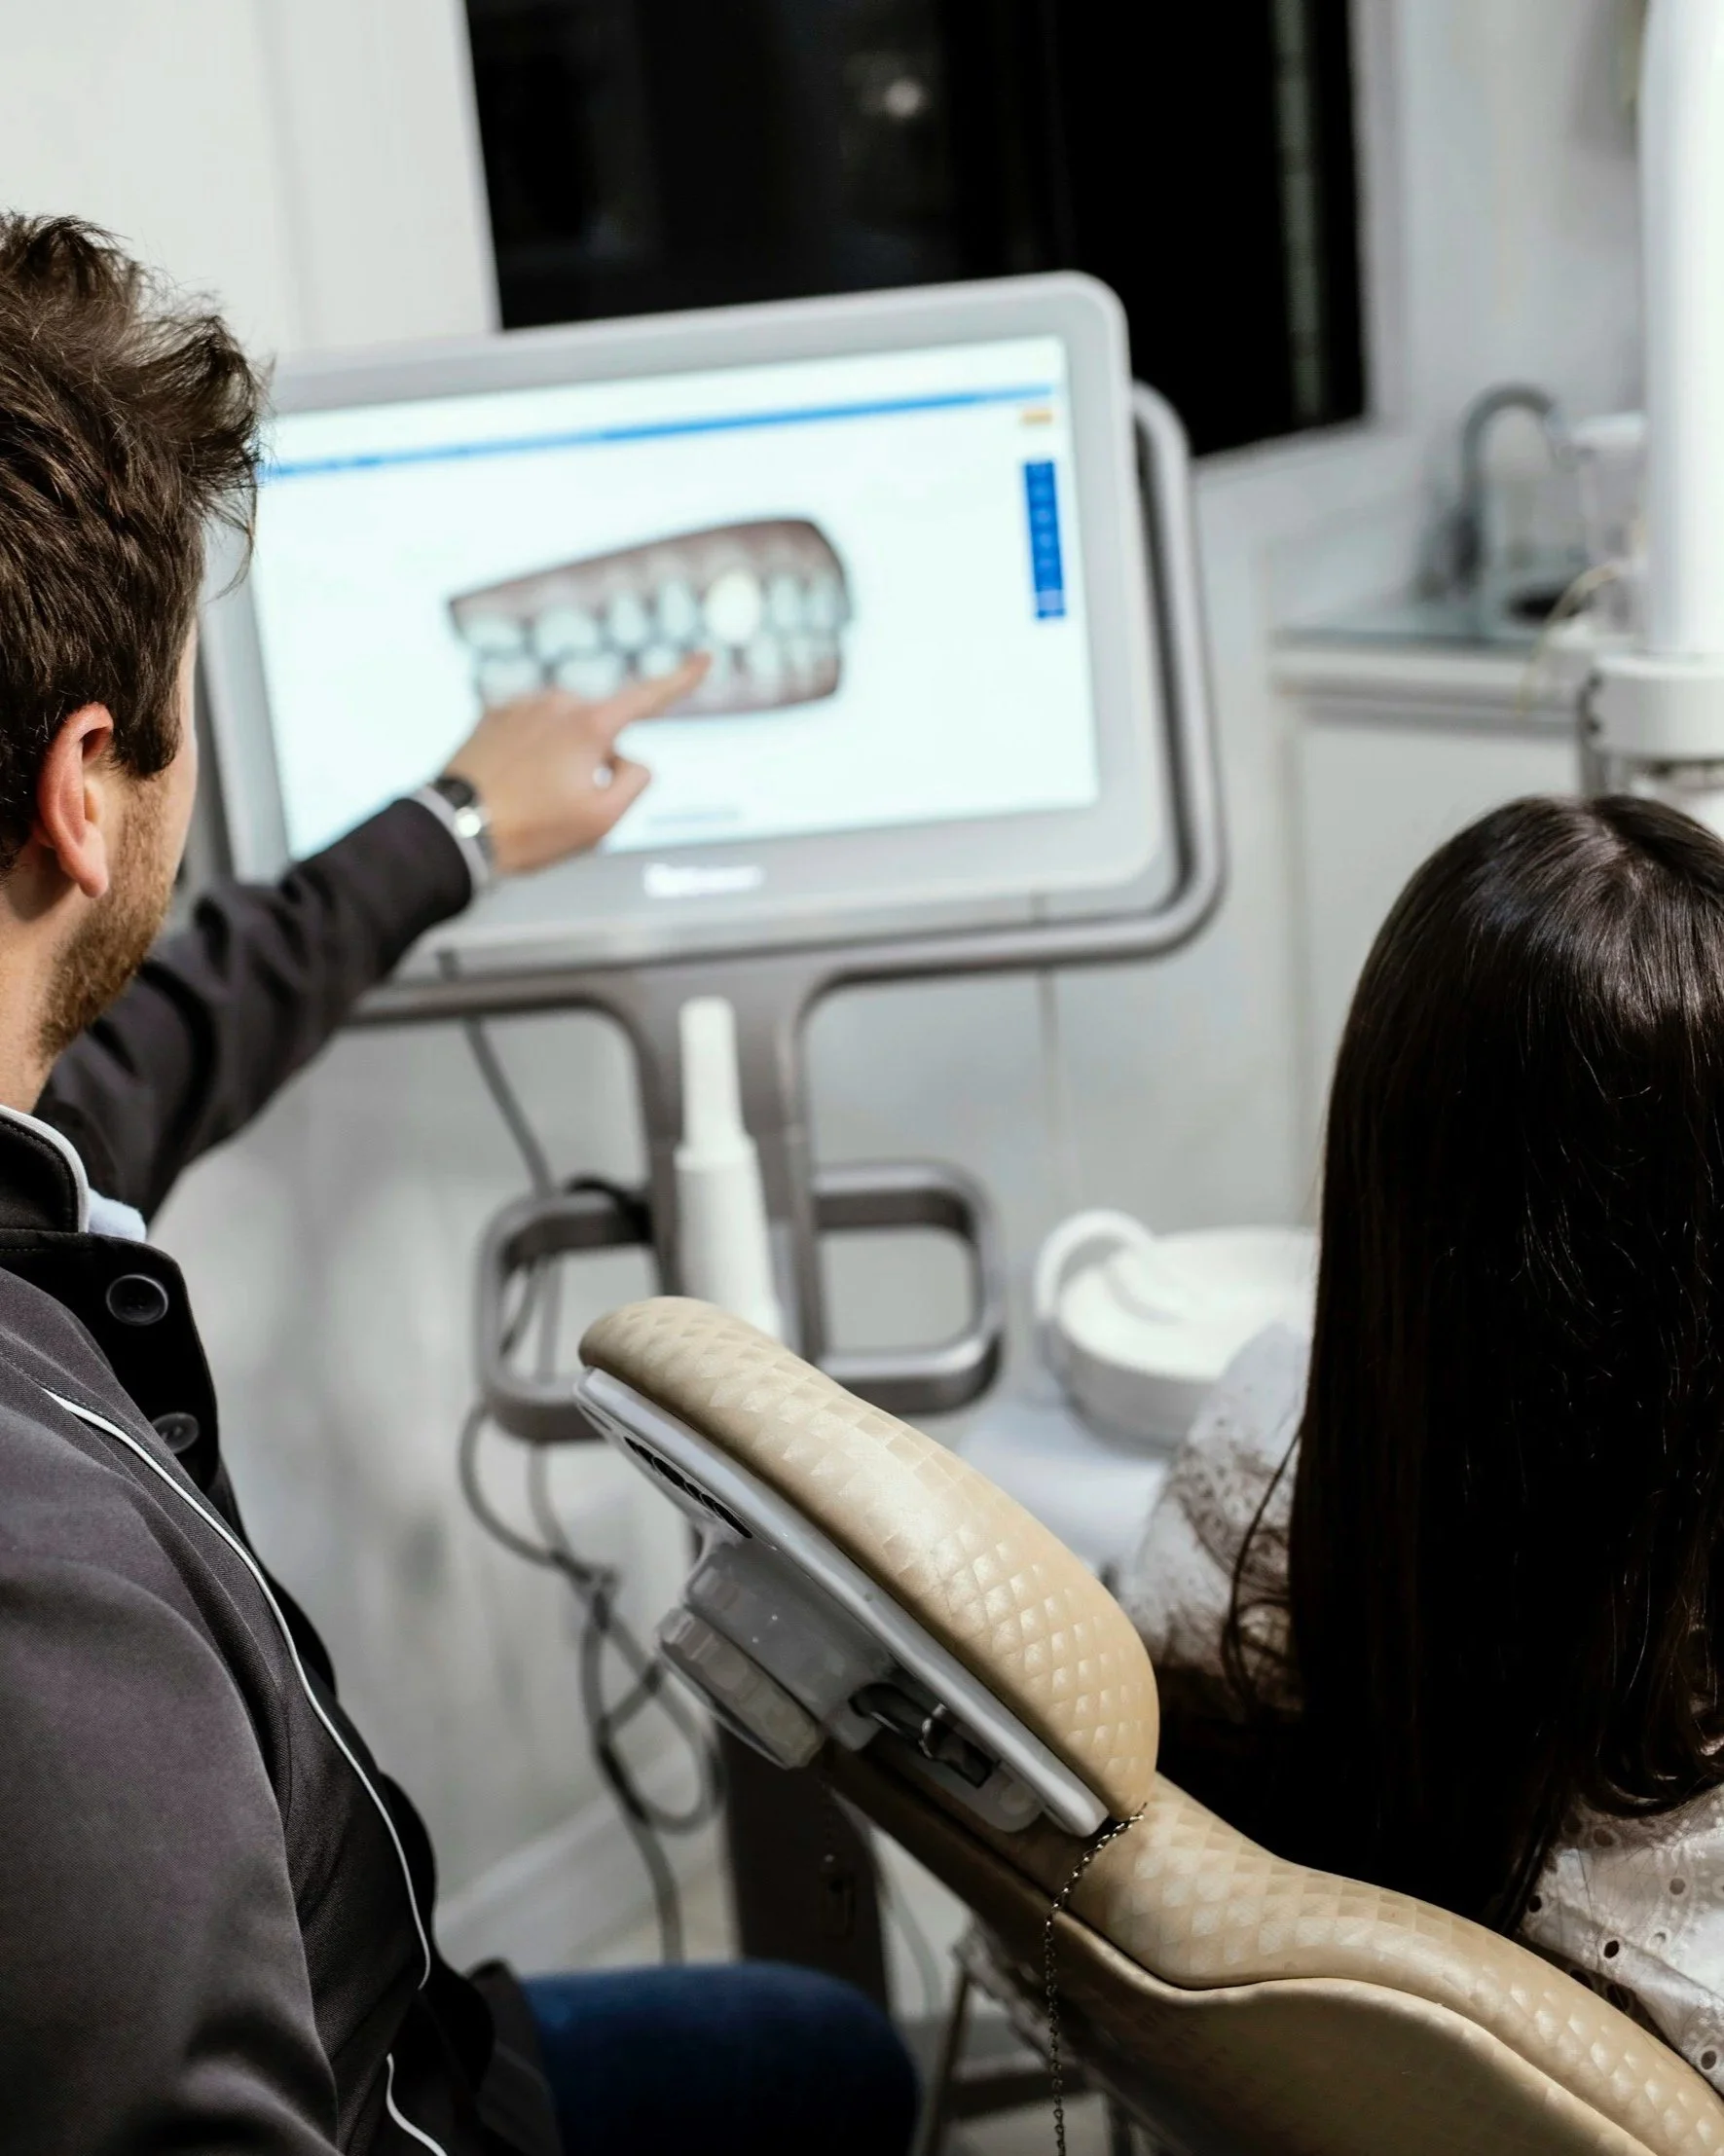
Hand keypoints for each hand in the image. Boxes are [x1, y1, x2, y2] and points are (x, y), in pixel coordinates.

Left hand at [439, 655, 706, 876]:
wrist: (455, 830)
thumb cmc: (532, 830)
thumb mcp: (602, 820)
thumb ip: (635, 781)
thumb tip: (629, 758)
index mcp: (591, 725)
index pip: (649, 697)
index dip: (682, 679)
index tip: (705, 657)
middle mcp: (558, 703)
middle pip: (602, 733)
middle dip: (596, 763)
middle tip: (563, 806)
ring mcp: (521, 705)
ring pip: (565, 734)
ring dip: (560, 761)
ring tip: (531, 800)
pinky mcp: (492, 716)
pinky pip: (531, 735)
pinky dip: (530, 757)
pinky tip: (510, 786)